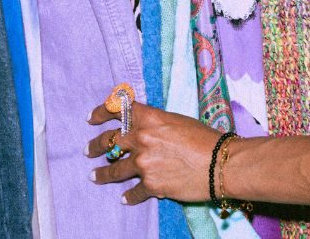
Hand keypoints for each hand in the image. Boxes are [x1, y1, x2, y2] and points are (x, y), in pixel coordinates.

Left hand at [86, 98, 222, 204]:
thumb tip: (144, 132)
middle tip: (88, 150)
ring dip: (102, 174)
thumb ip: (155, 124)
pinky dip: (129, 196)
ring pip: (114, 169)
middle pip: (108, 141)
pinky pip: (134, 192)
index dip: (100, 112)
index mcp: (148, 118)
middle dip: (95, 146)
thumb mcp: (177, 121)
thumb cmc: (205, 139)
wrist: (221, 163)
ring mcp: (144, 163)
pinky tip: (125, 198)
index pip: (116, 110)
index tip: (91, 118)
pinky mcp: (151, 185)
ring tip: (94, 176)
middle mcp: (141, 138)